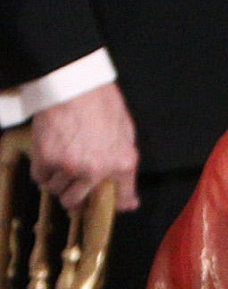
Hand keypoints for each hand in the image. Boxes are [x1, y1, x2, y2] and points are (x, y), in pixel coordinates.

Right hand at [30, 82, 138, 210]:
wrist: (74, 84)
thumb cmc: (102, 102)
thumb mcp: (126, 131)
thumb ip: (126, 160)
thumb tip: (125, 182)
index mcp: (122, 164)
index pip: (124, 198)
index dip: (121, 203)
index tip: (118, 204)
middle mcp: (95, 171)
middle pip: (78, 201)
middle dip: (76, 197)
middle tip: (74, 188)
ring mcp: (68, 166)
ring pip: (57, 190)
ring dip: (57, 182)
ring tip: (60, 166)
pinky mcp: (46, 158)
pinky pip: (40, 177)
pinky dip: (42, 172)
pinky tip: (48, 160)